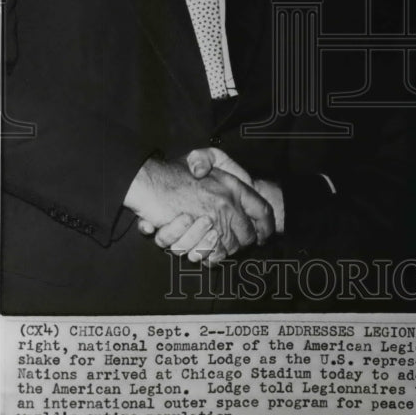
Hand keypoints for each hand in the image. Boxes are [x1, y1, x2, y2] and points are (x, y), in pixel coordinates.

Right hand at [125, 155, 273, 263]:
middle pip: (247, 233)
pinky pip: (212, 254)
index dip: (267, 224)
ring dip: (225, 249)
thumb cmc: (172, 172)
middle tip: (237, 242)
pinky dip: (210, 256)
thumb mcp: (199, 157)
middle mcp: (226, 203)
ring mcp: (213, 220)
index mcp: (232, 185)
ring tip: (215, 245)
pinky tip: (205, 251)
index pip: (263, 209)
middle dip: (244, 241)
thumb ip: (214, 162)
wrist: (149, 184)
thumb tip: (226, 178)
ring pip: (230, 246)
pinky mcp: (199, 235)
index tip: (265, 233)